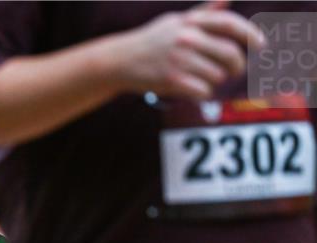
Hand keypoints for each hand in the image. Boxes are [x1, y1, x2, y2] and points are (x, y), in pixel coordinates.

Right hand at [111, 2, 264, 99]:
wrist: (119, 61)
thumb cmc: (150, 41)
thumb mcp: (174, 21)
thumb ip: (203, 13)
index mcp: (190, 22)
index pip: (229, 24)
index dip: (250, 34)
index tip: (261, 45)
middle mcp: (187, 38)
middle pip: (230, 54)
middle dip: (238, 65)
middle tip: (235, 70)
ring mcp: (179, 60)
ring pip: (218, 75)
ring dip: (214, 80)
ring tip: (200, 77)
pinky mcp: (172, 80)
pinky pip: (203, 90)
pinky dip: (202, 92)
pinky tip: (190, 87)